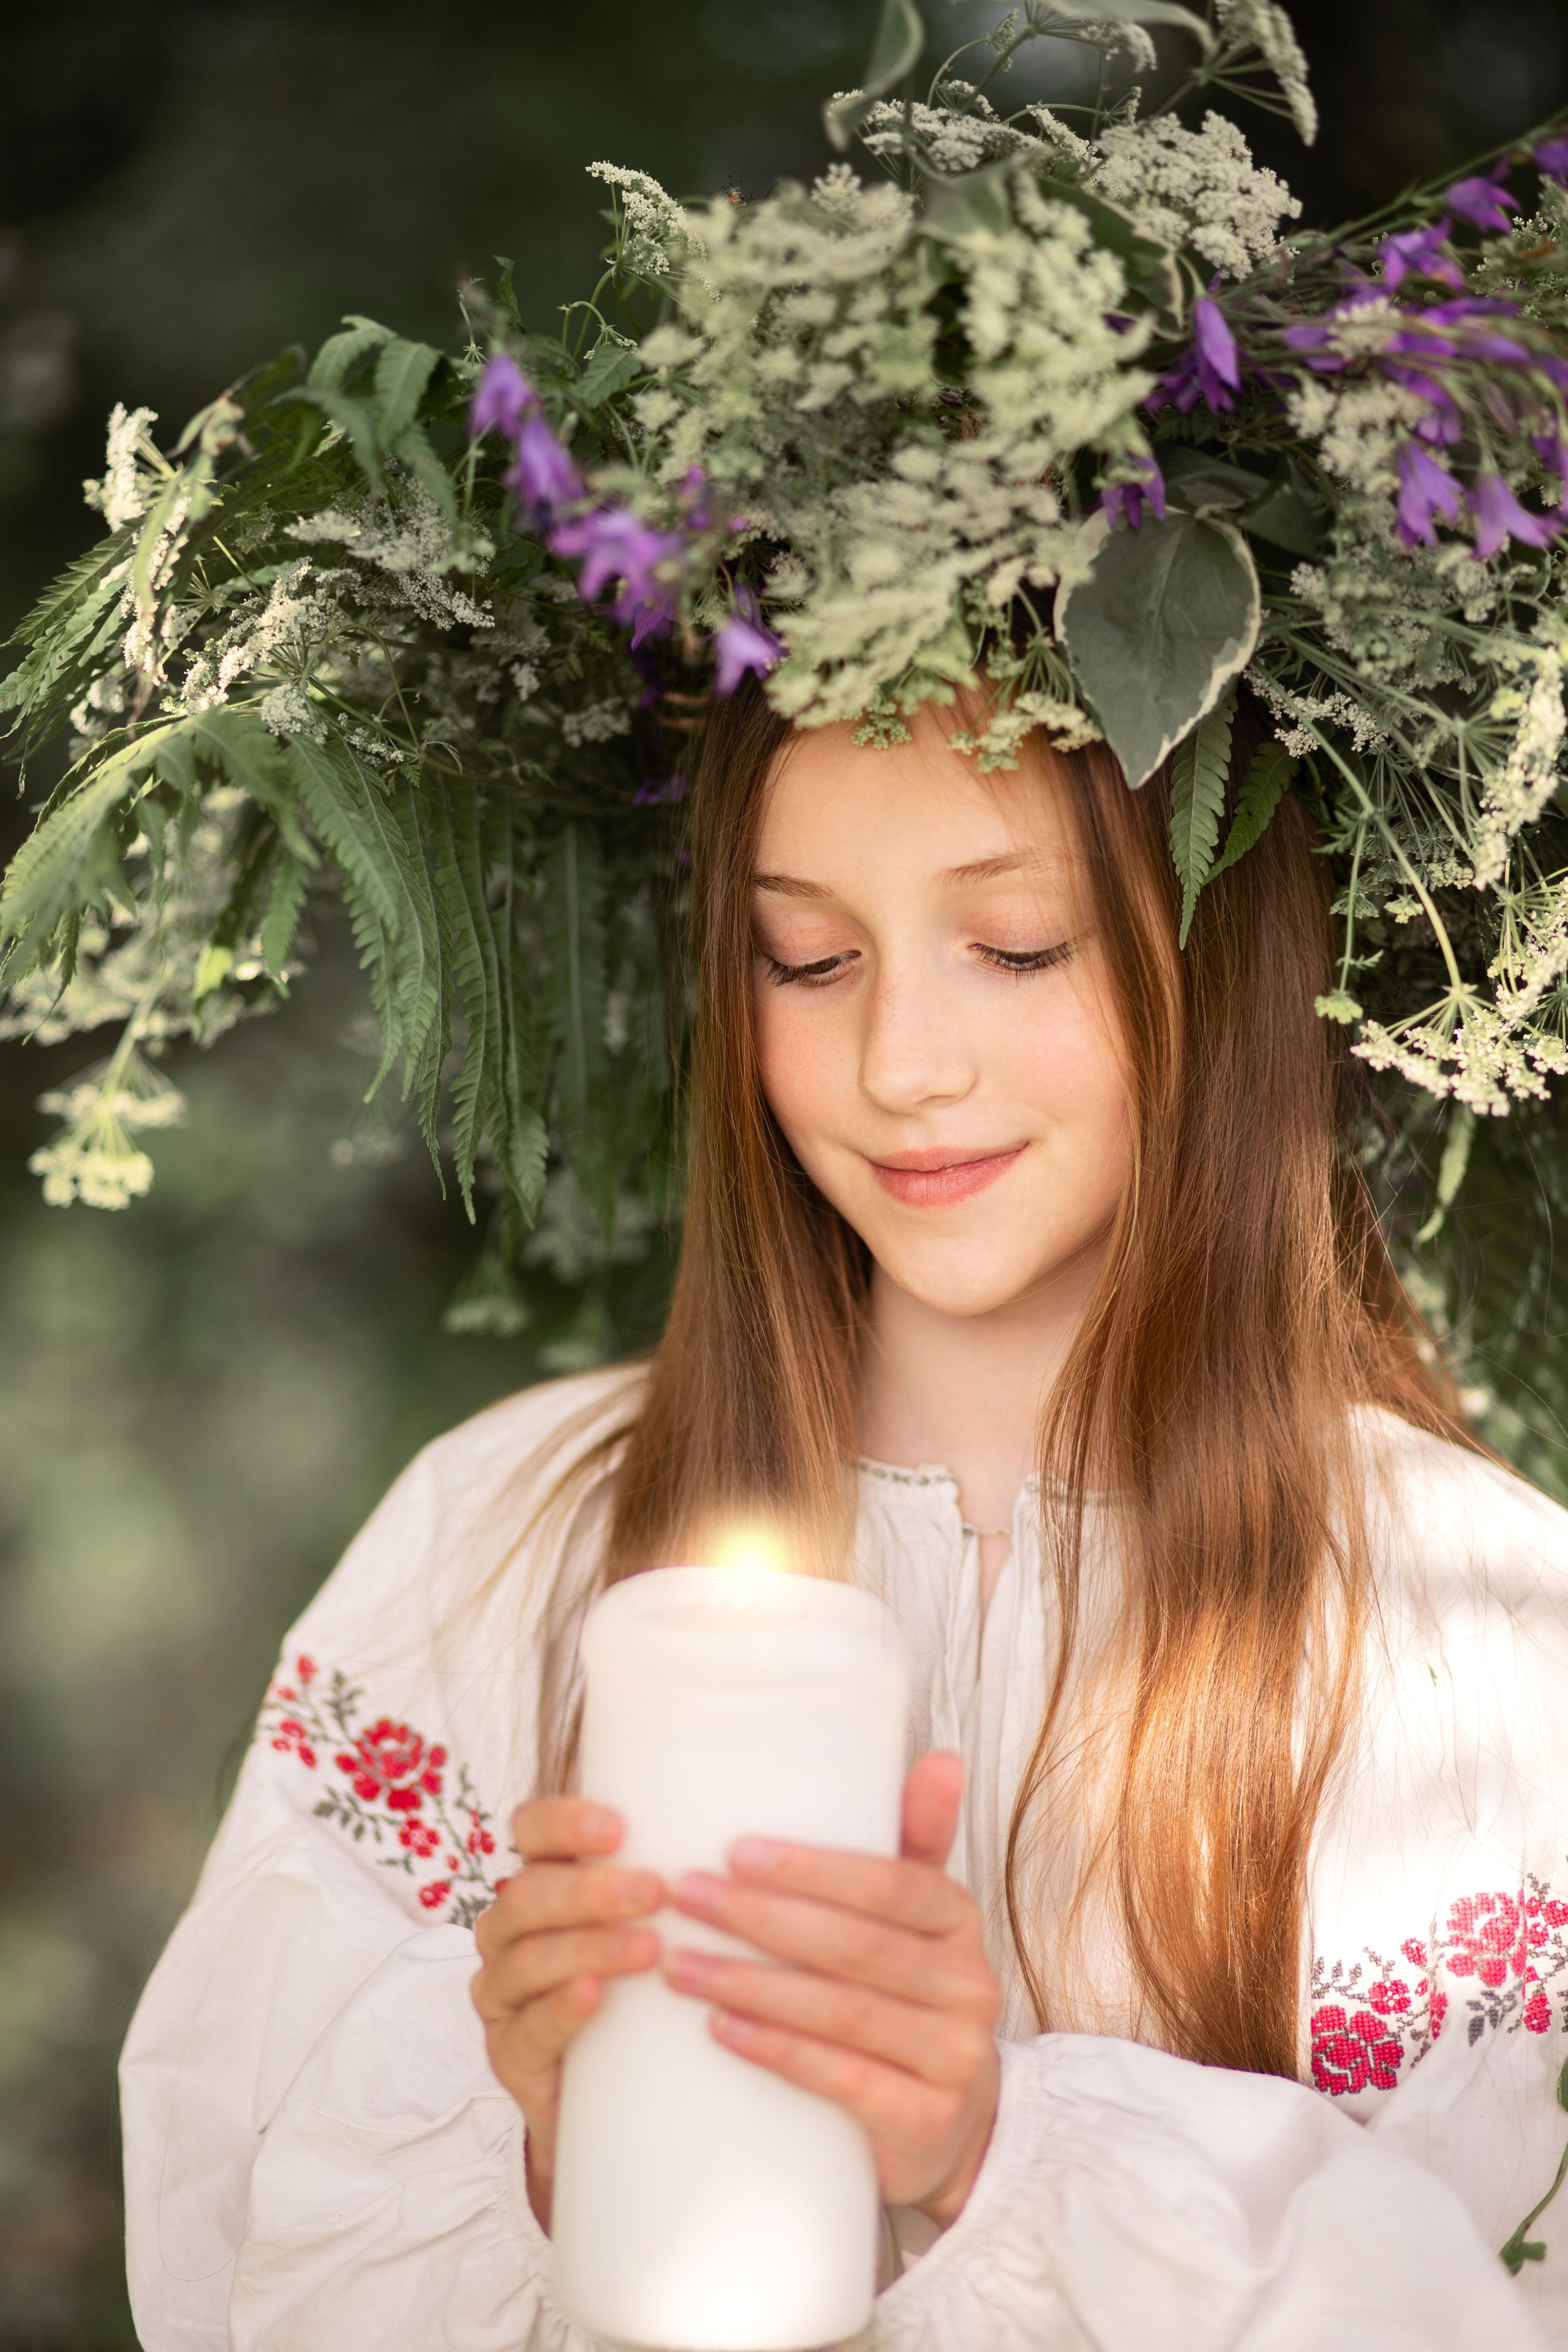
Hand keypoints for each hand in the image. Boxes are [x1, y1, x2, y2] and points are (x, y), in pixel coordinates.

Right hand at [471, 1796, 663, 2230]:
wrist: (622, 2101)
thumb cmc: (654, 1989)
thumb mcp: (669, 1923)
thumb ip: (692, 1878)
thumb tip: (768, 1836)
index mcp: (545, 1879)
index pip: (533, 1830)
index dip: (565, 1822)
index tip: (621, 1825)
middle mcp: (513, 1930)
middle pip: (528, 1894)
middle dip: (590, 1889)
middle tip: (656, 1891)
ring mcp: (505, 1994)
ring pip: (526, 1958)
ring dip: (588, 1946)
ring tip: (648, 1948)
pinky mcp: (511, 2055)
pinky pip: (525, 2028)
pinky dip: (559, 2008)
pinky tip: (593, 1996)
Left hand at [664, 1751, 1000, 2227]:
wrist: (950, 2123)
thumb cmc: (906, 1995)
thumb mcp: (915, 1917)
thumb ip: (913, 1840)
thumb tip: (940, 1757)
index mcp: (960, 1920)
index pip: (892, 1883)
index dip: (813, 1868)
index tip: (733, 1850)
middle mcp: (970, 1986)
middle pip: (857, 1946)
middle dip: (761, 1919)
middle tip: (684, 1896)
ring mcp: (953, 2059)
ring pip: (842, 2013)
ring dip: (752, 1985)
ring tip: (680, 1964)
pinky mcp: (923, 2122)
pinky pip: (843, 2080)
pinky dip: (778, 2052)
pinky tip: (721, 2029)